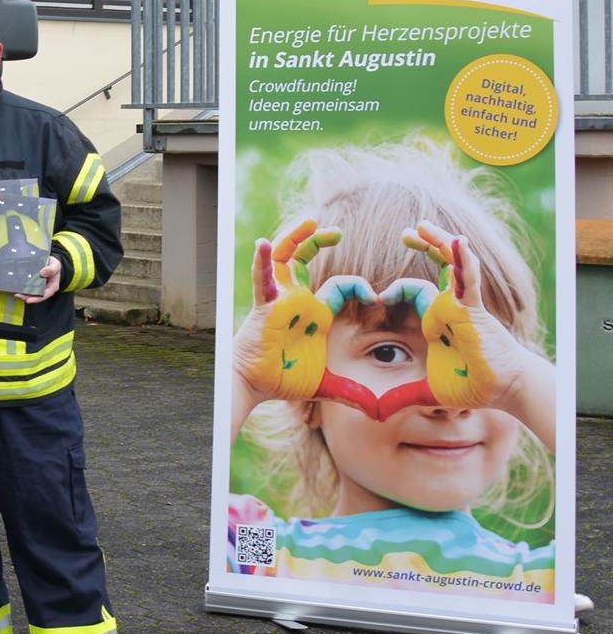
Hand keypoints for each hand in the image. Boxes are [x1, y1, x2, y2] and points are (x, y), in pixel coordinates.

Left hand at [19, 257, 61, 303]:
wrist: (50, 262)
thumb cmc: (54, 265)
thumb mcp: (55, 265)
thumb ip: (51, 269)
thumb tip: (42, 272)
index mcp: (52, 286)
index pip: (45, 295)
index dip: (36, 299)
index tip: (28, 300)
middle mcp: (45, 288)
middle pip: (36, 296)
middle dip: (26, 297)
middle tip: (18, 295)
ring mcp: (38, 286)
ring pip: (30, 292)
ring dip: (23, 294)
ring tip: (16, 293)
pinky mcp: (33, 282)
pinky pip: (28, 286)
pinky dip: (22, 287)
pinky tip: (16, 286)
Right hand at [232, 220, 361, 422]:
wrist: (254, 384)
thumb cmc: (284, 379)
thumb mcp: (326, 384)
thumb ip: (351, 391)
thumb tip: (379, 411)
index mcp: (315, 313)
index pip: (340, 287)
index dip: (359, 286)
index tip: (377, 295)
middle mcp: (297, 300)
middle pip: (305, 259)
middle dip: (319, 242)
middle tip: (336, 231)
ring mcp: (279, 299)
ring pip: (286, 258)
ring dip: (297, 238)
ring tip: (311, 222)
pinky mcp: (265, 305)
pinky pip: (263, 278)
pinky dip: (263, 261)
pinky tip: (264, 244)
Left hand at [389, 222, 554, 447]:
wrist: (504, 390)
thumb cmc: (472, 386)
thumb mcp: (427, 391)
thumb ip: (401, 397)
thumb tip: (376, 412)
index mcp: (435, 319)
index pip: (412, 290)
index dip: (394, 288)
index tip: (375, 297)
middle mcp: (449, 306)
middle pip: (435, 267)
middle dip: (423, 246)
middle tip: (406, 232)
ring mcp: (462, 304)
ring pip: (451, 265)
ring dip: (439, 243)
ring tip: (422, 225)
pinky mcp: (474, 309)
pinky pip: (469, 279)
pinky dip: (464, 261)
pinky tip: (458, 243)